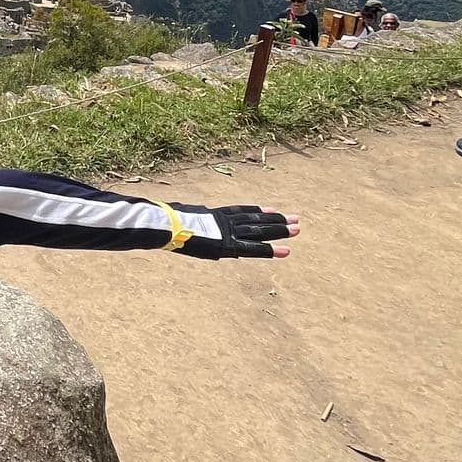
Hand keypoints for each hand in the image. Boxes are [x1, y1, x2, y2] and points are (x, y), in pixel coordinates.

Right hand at [175, 204, 298, 258]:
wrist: (164, 225)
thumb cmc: (164, 221)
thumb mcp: (177, 218)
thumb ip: (184, 218)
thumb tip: (172, 214)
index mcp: (214, 214)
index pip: (241, 211)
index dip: (258, 211)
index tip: (273, 210)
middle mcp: (225, 220)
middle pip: (255, 219)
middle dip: (276, 220)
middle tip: (296, 219)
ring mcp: (228, 231)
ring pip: (259, 230)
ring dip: (279, 230)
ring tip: (298, 229)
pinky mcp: (228, 245)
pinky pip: (253, 248)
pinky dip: (270, 250)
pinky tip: (286, 251)